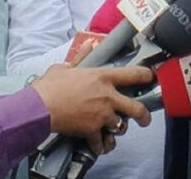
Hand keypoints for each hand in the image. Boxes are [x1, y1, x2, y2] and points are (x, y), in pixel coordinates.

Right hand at [31, 64, 152, 154]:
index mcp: (103, 77)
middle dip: (144, 115)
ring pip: (121, 126)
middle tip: (144, 119)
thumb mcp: (66, 67)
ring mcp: (102, 114)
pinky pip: (103, 142)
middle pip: (137, 108)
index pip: (134, 74)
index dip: (146, 76)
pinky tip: (101, 144)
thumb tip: (88, 44)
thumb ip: (81, 57)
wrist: (39, 107)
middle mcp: (107, 96)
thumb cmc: (50, 86)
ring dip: (118, 129)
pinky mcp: (92, 130)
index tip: (151, 78)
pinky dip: (102, 145)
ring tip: (114, 130)